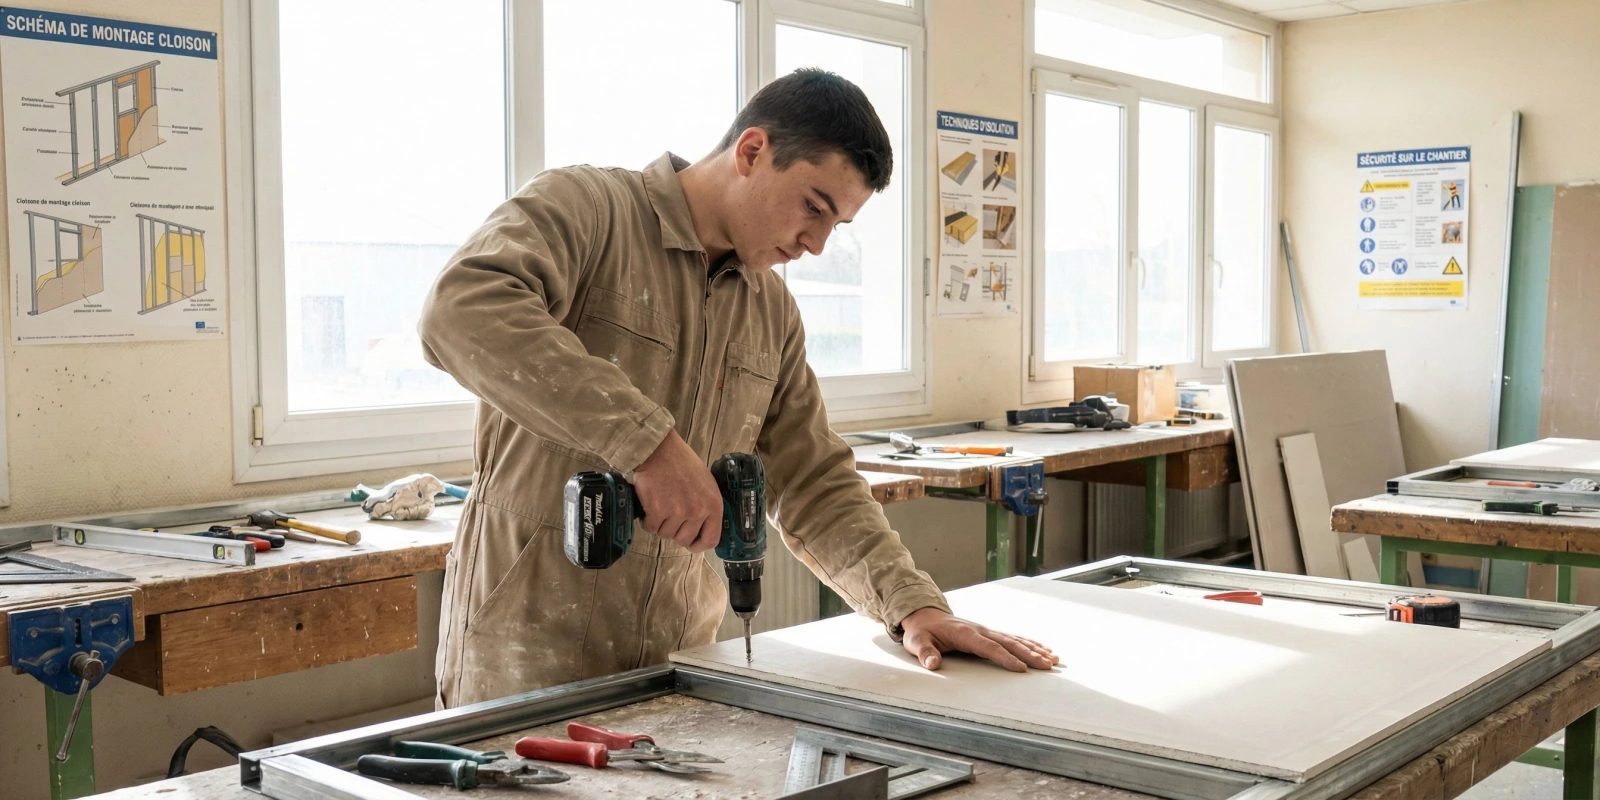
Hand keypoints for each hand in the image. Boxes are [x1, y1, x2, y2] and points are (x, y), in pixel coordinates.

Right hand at [631, 430, 722, 551]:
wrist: (660, 449)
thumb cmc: (682, 463)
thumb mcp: (706, 484)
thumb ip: (706, 506)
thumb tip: (701, 528)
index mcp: (713, 505)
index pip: (710, 540)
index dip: (698, 545)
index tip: (691, 544)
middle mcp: (697, 511)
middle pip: (684, 540)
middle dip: (674, 531)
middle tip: (670, 516)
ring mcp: (677, 512)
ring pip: (665, 534)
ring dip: (660, 524)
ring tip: (660, 504)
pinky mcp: (657, 510)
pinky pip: (650, 528)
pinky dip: (647, 520)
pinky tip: (649, 506)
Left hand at [900, 607, 1057, 672]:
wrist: (924, 615)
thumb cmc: (921, 631)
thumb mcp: (916, 642)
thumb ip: (924, 653)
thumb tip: (932, 664)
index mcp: (964, 633)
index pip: (988, 647)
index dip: (1005, 658)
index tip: (1022, 669)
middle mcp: (980, 630)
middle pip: (1009, 643)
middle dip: (1029, 654)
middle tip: (1048, 666)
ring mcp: (986, 630)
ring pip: (1015, 640)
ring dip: (1035, 649)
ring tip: (1053, 660)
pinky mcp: (989, 633)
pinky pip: (1013, 638)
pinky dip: (1030, 643)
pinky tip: (1044, 650)